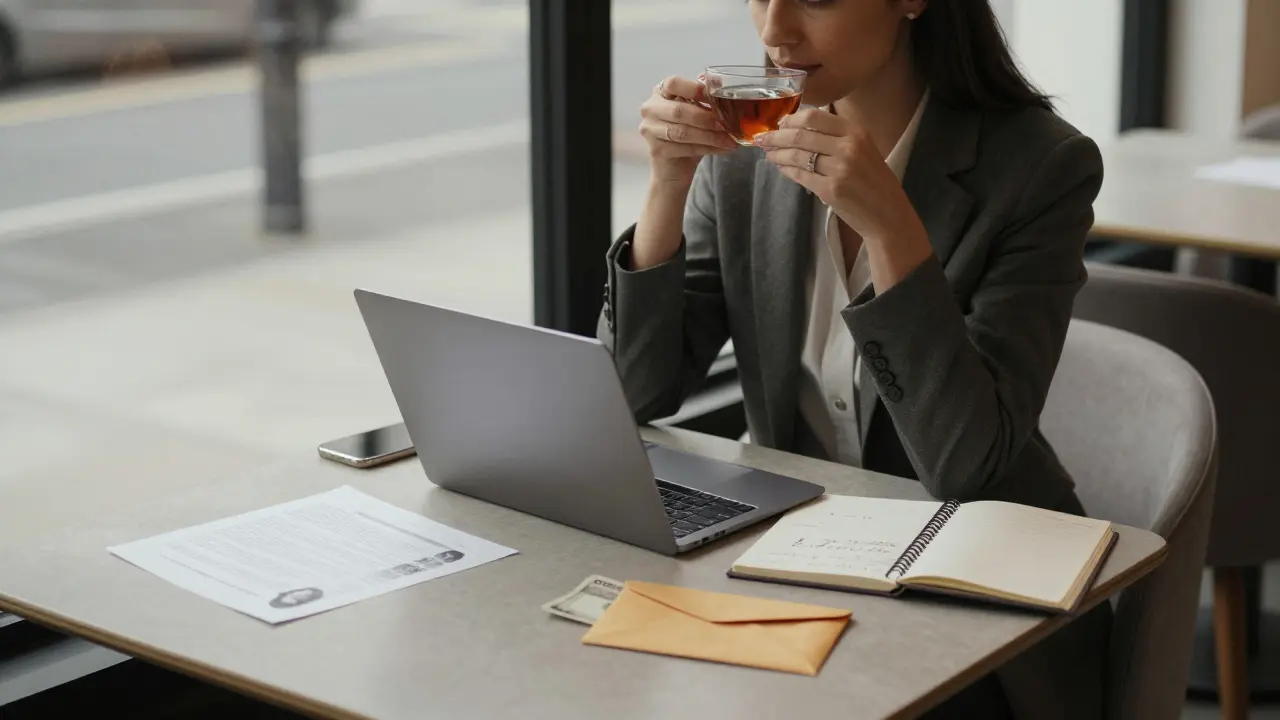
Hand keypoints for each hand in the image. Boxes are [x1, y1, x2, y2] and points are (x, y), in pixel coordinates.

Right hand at [639, 76, 738, 186]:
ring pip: (683, 132)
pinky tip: (722, 148)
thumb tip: (719, 83)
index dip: (695, 89)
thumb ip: (703, 97)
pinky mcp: (657, 150)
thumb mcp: (695, 111)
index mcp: (660, 92)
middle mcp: (650, 109)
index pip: (673, 83)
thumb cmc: (686, 132)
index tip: (716, 96)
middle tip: (727, 124)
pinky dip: (707, 148)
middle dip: (706, 118)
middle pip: (679, 111)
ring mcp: (650, 130)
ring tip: (729, 139)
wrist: (673, 166)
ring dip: (710, 136)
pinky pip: (685, 148)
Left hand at [757, 108, 932, 290]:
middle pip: (801, 134)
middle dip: (776, 136)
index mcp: (856, 132)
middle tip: (763, 138)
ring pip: (797, 154)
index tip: (779, 123)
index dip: (791, 119)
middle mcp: (848, 147)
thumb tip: (800, 127)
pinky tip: (779, 167)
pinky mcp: (830, 190)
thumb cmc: (873, 181)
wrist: (887, 214)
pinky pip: (799, 175)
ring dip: (777, 153)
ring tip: (767, 152)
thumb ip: (837, 136)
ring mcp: (839, 169)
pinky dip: (785, 170)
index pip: (814, 116)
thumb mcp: (863, 149)